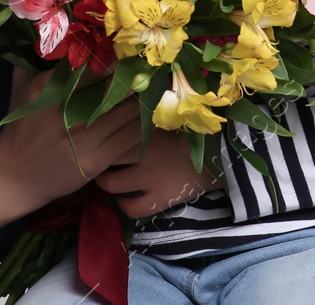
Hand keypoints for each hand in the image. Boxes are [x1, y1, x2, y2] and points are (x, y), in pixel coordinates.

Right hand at [0, 67, 144, 207]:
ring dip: (143, 101)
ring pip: (126, 113)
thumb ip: (40, 64)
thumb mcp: (24, 91)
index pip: (92, 68)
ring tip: (155, 90)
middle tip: (151, 69)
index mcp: (49, 88)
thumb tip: (60, 37)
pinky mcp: (94, 160)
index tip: (131, 53)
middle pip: (113, 89)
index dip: (116, 60)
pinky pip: (129, 137)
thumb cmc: (21, 130)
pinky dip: (142, 125)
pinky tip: (149, 117)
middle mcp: (66, 111)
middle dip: (135, 78)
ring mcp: (81, 137)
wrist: (13, 175)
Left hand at [94, 130, 223, 217]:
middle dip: (96, 159)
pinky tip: (123, 200)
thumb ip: (143, 118)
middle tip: (95, 161)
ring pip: (111, 184)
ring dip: (104, 183)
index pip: (110, 132)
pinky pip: (131, 208)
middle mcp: (143, 154)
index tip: (93, 138)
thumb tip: (123, 107)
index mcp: (145, 130)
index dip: (97, 136)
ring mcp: (150, 179)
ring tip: (105, 180)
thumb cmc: (193, 135)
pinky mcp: (160, 200)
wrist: (221, 157)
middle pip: (105, 156)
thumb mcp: (166, 121)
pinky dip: (123, 206)